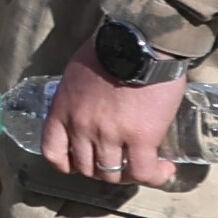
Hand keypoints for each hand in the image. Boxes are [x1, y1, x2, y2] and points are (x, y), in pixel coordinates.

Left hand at [37, 53, 191, 189]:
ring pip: (114, 175)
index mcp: (63, 110)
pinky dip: (154, 176)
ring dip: (129, 174)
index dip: (69, 164)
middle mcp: (81, 127)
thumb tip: (92, 108)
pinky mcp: (140, 137)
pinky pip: (143, 172)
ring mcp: (109, 135)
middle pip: (87, 168)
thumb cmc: (109, 49)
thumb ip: (78, 97)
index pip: (53, 153)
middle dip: (104, 170)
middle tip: (122, 161)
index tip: (83, 162)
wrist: (138, 41)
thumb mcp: (77, 73)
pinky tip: (164, 168)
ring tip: (144, 164)